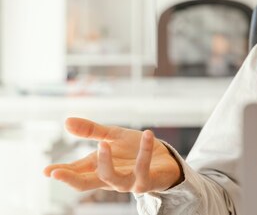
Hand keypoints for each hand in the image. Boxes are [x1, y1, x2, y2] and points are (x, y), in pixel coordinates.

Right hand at [43, 117, 182, 192]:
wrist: (163, 158)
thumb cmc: (134, 150)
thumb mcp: (112, 137)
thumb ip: (91, 131)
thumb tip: (66, 121)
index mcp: (98, 168)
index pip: (76, 172)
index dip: (61, 172)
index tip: (46, 171)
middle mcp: (110, 179)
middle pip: (86, 183)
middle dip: (71, 178)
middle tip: (56, 172)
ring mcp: (127, 182)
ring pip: (112, 177)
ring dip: (106, 162)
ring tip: (103, 144)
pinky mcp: (145, 182)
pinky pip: (143, 167)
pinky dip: (145, 150)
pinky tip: (147, 133)